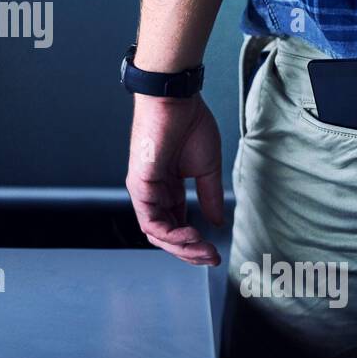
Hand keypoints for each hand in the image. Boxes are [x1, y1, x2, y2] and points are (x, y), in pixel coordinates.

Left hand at [126, 94, 222, 265]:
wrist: (175, 100)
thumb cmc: (188, 123)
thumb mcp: (207, 168)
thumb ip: (210, 196)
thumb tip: (217, 221)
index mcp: (168, 188)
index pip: (176, 225)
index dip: (194, 243)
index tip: (214, 252)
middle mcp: (153, 193)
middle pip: (166, 235)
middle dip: (189, 251)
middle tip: (210, 257)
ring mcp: (144, 191)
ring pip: (157, 233)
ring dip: (181, 247)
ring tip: (203, 249)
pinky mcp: (139, 186)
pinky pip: (150, 220)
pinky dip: (170, 234)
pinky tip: (191, 234)